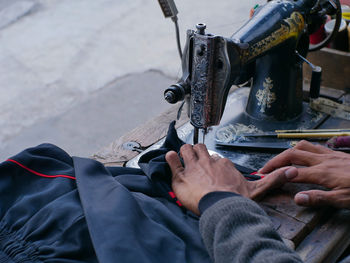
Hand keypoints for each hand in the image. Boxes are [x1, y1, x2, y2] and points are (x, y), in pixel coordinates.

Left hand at [165, 144, 291, 214]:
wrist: (223, 208)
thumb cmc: (238, 200)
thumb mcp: (259, 189)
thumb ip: (273, 179)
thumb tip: (292, 172)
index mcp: (223, 163)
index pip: (215, 157)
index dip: (213, 162)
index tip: (213, 168)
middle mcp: (207, 161)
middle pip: (199, 149)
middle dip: (197, 152)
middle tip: (195, 160)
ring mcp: (193, 167)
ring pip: (186, 150)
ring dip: (184, 152)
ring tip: (183, 157)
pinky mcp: (181, 175)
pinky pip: (172, 160)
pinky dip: (170, 158)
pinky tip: (171, 157)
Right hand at [259, 140, 349, 208]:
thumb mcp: (343, 200)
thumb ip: (319, 198)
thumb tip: (297, 199)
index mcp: (322, 173)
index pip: (292, 172)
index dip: (275, 174)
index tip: (263, 178)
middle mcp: (322, 160)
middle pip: (292, 154)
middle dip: (275, 160)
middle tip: (264, 168)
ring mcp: (329, 154)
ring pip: (301, 146)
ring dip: (286, 152)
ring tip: (278, 160)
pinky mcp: (335, 153)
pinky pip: (313, 146)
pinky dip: (301, 148)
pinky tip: (300, 153)